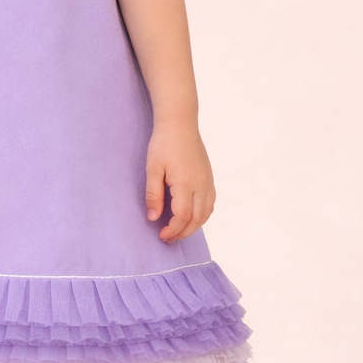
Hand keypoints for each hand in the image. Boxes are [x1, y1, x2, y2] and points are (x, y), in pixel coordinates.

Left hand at [145, 126, 215, 241]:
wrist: (180, 124)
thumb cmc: (163, 144)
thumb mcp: (152, 169)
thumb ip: (153, 195)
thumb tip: (153, 218)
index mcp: (186, 184)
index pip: (182, 217)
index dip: (172, 230)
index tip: (161, 235)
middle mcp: (201, 185)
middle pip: (197, 219)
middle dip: (183, 232)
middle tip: (168, 238)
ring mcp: (208, 181)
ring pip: (206, 213)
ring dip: (194, 226)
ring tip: (178, 230)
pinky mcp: (209, 177)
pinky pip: (210, 203)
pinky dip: (202, 215)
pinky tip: (190, 215)